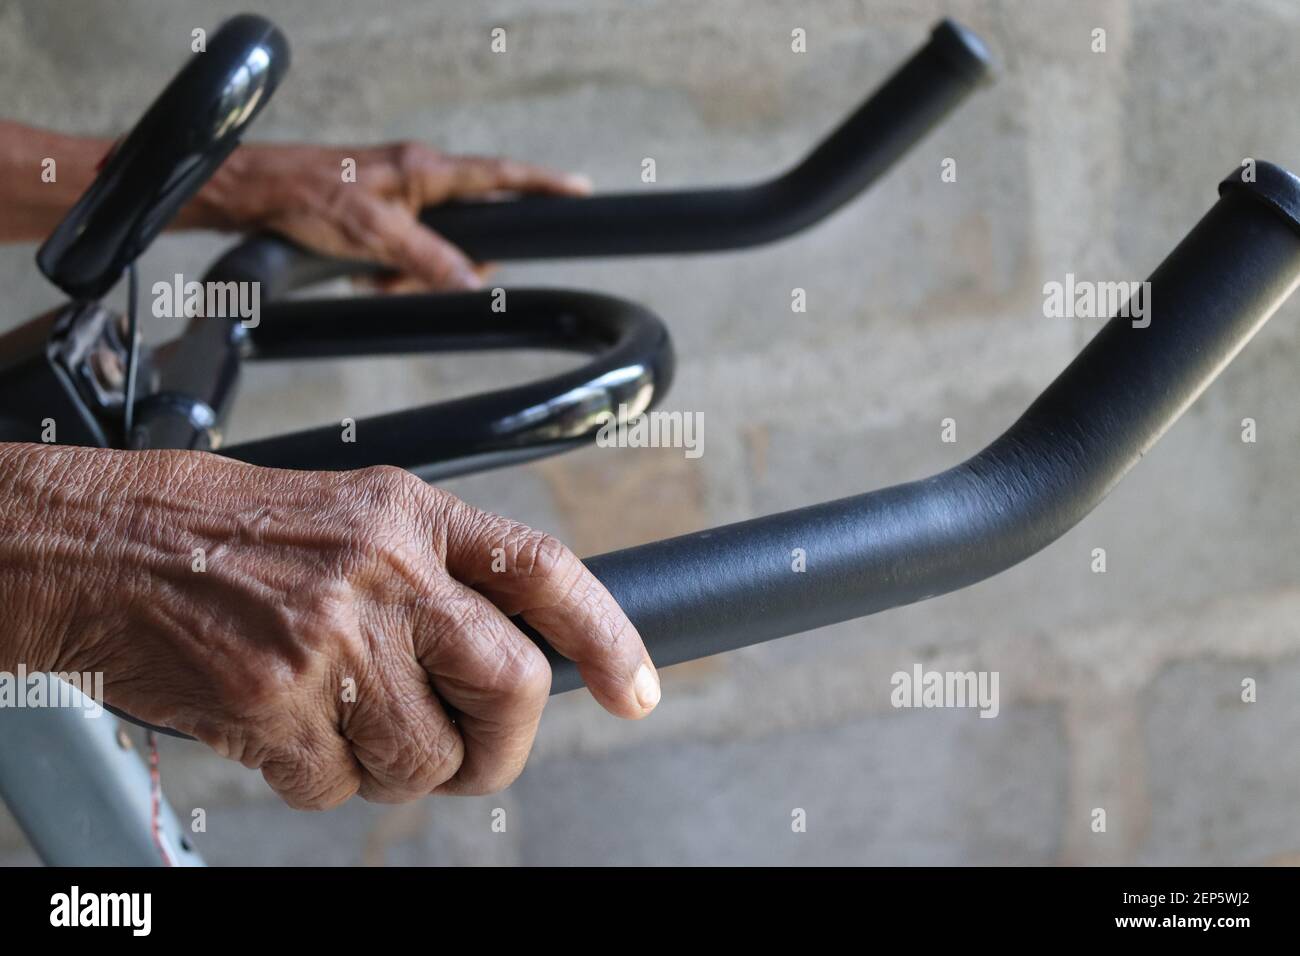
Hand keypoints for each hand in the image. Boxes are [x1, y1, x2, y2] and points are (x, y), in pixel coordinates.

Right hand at [1, 444, 658, 807]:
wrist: (113, 546)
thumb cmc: (239, 535)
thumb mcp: (361, 519)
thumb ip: (441, 578)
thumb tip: (515, 665)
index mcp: (415, 516)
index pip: (545, 572)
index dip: (607, 636)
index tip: (634, 690)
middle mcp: (384, 573)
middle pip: (512, 686)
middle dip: (504, 744)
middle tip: (475, 755)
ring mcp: (331, 640)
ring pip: (424, 758)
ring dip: (395, 765)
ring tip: (344, 720)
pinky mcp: (273, 703)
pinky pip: (337, 787)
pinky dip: (321, 778)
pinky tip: (285, 726)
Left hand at [186, 141, 591, 290]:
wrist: (253, 195)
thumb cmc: (307, 198)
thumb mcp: (374, 235)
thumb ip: (430, 259)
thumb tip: (473, 283)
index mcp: (425, 169)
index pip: (499, 176)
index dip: (543, 185)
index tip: (580, 189)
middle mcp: (418, 176)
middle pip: (468, 228)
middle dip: (450, 264)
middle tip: (412, 281)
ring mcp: (400, 194)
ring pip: (435, 247)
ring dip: (412, 274)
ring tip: (375, 279)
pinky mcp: (381, 212)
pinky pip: (408, 252)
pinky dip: (392, 272)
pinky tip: (365, 276)